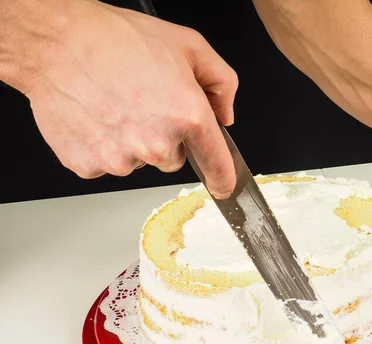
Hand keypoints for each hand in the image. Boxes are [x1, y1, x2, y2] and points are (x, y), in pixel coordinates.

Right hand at [24, 1, 237, 197]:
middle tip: (142, 103)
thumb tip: (224, 115)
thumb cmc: (118, 39)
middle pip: (172, 159)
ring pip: (138, 162)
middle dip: (164, 137)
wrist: (58, 41)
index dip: (223, 178)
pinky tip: (97, 117)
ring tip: (115, 105)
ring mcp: (120, 159)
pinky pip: (106, 164)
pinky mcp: (89, 165)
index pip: (217, 163)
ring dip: (131, 142)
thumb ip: (221, 83)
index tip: (224, 187)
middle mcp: (156, 144)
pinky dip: (103, 146)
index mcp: (187, 116)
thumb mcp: (190, 46)